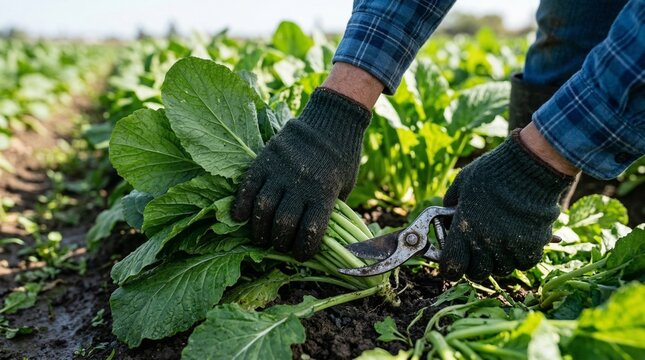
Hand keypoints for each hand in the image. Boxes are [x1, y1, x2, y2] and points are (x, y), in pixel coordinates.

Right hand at [232, 88, 371, 260]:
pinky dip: (241, 205)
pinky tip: (240, 218)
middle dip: (279, 242)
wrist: (331, 120)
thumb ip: (331, 211)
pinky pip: (248, 187)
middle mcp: (300, 184)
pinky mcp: (264, 159)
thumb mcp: (345, 187)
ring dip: (259, 229)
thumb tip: (320, 237)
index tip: (300, 255)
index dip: (303, 250)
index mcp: (324, 193)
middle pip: (283, 224)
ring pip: (263, 208)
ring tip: (261, 237)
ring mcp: (280, 171)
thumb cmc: (342, 157)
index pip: (310, 232)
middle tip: (278, 246)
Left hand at [440, 129, 574, 279]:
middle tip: (477, 253)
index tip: (452, 261)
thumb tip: (446, 220)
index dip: (449, 267)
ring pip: (501, 270)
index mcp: (464, 228)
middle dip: (474, 266)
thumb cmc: (493, 172)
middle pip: (477, 273)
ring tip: (500, 242)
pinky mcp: (533, 246)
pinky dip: (520, 257)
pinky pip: (524, 264)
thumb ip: (451, 205)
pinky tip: (518, 241)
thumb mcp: (462, 184)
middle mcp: (486, 242)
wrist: (530, 167)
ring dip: (498, 261)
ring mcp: (510, 246)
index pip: (451, 265)